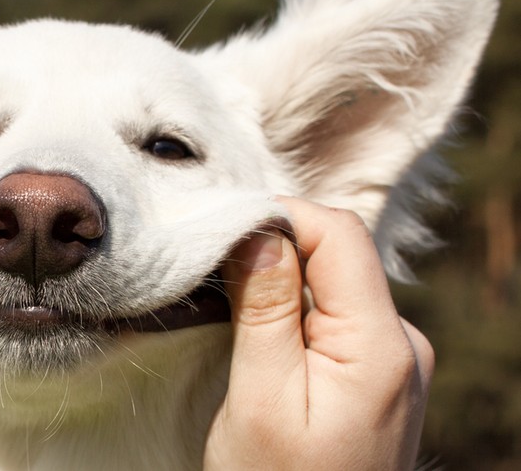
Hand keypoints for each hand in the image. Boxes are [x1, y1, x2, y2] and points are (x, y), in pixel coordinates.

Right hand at [204, 197, 433, 469]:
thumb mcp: (260, 399)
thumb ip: (266, 310)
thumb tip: (257, 229)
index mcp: (382, 346)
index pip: (339, 234)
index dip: (279, 217)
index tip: (220, 232)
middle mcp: (402, 344)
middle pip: (338, 254)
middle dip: (275, 247)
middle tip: (213, 267)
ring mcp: (394, 360)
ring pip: (335, 282)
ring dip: (283, 279)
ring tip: (230, 300)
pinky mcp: (378, 373)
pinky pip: (338, 314)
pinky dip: (296, 307)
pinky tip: (262, 329)